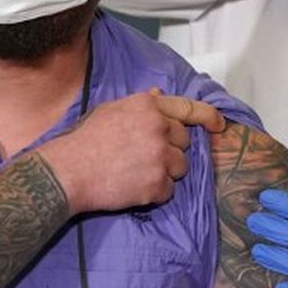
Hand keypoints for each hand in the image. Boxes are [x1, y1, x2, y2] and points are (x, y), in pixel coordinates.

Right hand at [39, 91, 225, 214]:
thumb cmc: (84, 140)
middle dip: (170, 149)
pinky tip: (132, 186)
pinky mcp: (157, 183)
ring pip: (181, 167)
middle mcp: (159, 128)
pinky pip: (169, 190)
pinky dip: (155, 192)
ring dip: (165, 172)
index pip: (189, 108)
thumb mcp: (111, 110)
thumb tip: (159, 95)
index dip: (208, 116)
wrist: (68, 171)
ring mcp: (160, 157)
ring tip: (136, 171)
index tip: (219, 124)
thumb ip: (140, 104)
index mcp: (148, 106)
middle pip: (184, 142)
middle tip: (142, 155)